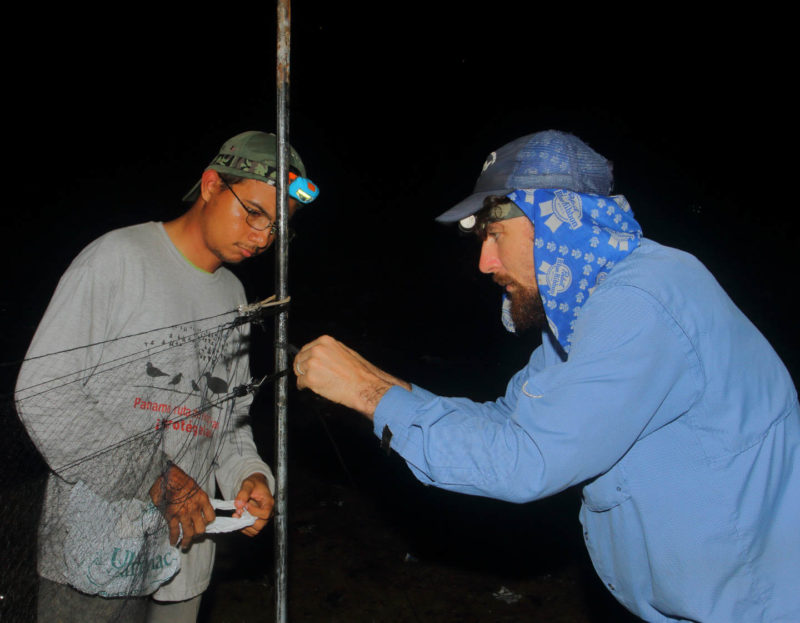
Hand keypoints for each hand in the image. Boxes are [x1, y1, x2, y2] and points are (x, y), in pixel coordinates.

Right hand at [150, 463, 214, 547]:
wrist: (167, 477)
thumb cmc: (180, 479)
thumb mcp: (195, 487)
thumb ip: (198, 499)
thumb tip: (198, 507)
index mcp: (203, 500)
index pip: (211, 517)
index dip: (208, 522)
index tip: (204, 524)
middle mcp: (195, 509)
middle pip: (201, 529)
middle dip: (198, 534)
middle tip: (194, 535)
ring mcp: (183, 514)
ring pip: (189, 533)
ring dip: (187, 541)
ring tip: (185, 546)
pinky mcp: (172, 517)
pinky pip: (174, 532)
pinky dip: (174, 539)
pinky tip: (173, 543)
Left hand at [234, 473, 273, 536]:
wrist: (255, 486)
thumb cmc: (254, 484)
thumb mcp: (248, 484)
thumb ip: (243, 493)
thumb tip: (238, 505)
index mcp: (269, 503)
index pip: (265, 514)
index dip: (254, 512)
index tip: (246, 505)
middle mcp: (268, 513)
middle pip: (260, 525)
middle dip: (247, 520)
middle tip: (238, 512)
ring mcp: (263, 519)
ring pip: (255, 530)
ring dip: (244, 525)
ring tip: (238, 514)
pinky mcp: (257, 523)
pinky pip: (251, 531)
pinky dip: (243, 527)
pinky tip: (239, 518)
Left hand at [292, 335, 410, 417]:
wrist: (364, 386)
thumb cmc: (359, 372)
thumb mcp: (345, 352)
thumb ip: (330, 351)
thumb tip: (321, 355)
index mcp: (325, 341)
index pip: (306, 348)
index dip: (306, 358)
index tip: (305, 364)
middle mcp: (317, 350)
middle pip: (300, 359)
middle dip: (302, 368)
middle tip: (306, 375)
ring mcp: (312, 364)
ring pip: (299, 371)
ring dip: (303, 377)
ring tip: (313, 382)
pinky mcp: (310, 378)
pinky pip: (300, 383)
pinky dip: (304, 387)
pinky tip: (313, 388)